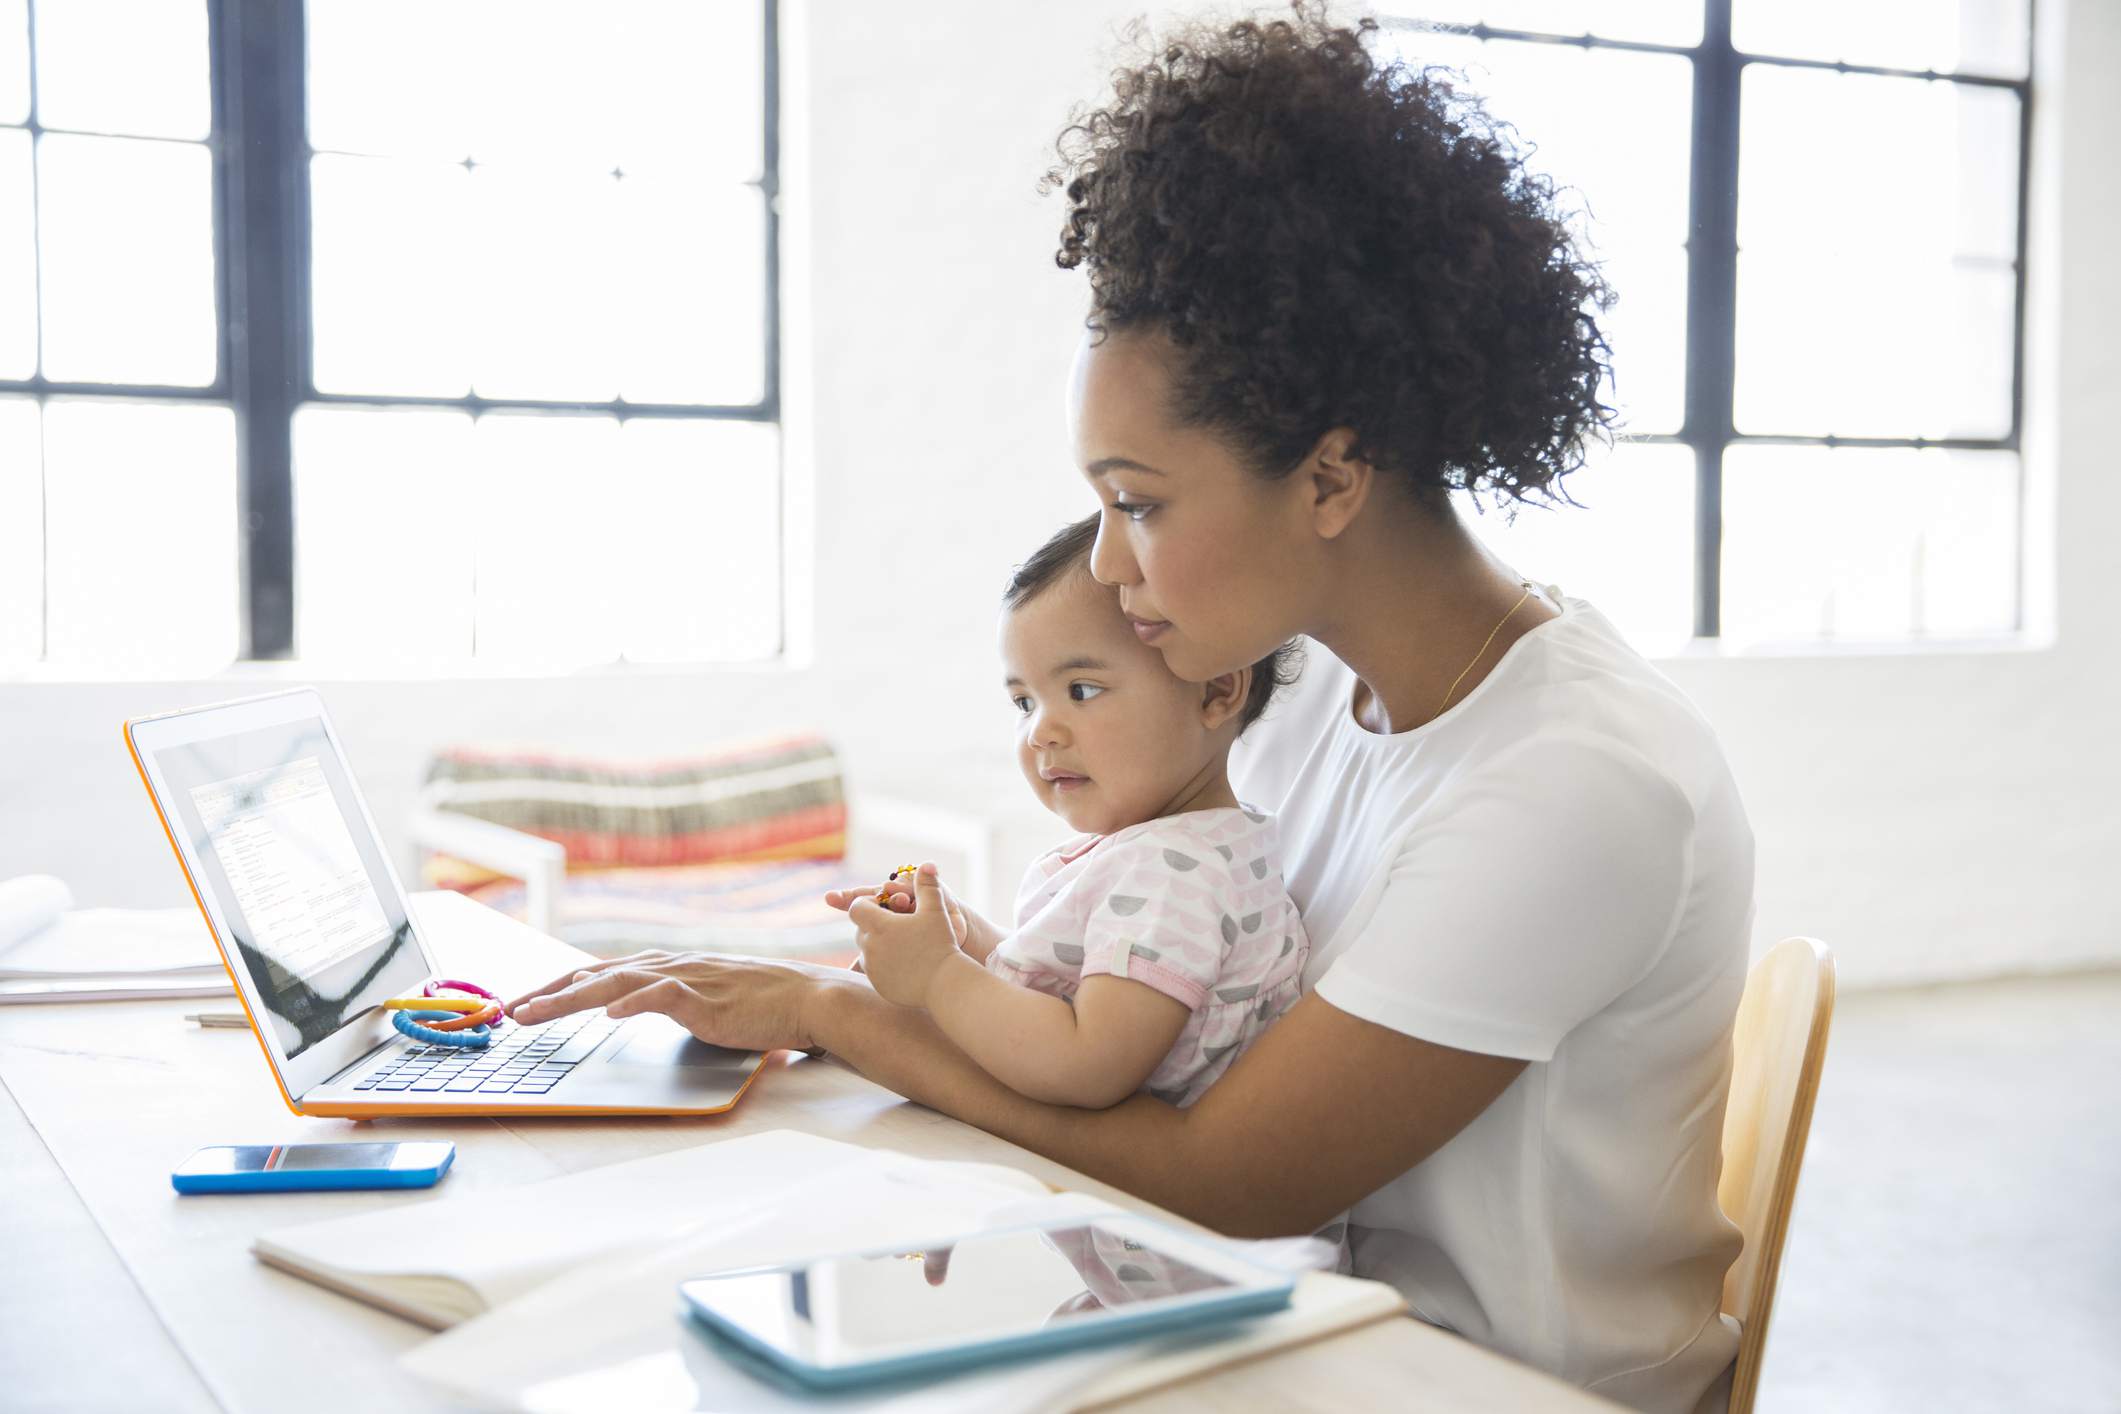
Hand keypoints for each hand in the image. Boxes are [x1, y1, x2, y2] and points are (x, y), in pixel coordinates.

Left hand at [504, 950, 853, 1053]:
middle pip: (597, 974)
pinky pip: (663, 997)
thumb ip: (664, 998)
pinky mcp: (707, 999)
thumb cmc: (760, 1004)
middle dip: (550, 992)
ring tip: (536, 1013)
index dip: (559, 985)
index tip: (525, 1000)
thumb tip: (622, 1003)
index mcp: (667, 968)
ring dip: (571, 998)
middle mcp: (670, 967)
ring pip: (617, 983)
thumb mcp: (702, 998)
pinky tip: (610, 1012)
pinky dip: (634, 1002)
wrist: (807, 998)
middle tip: (511, 1010)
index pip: (600, 972)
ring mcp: (687, 980)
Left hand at [848, 862, 966, 1007]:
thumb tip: (926, 864)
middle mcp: (869, 946)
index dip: (869, 903)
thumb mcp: (935, 910)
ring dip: (878, 944)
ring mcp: (871, 967)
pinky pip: (873, 969)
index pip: (857, 907)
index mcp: (878, 925)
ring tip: (902, 944)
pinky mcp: (877, 984)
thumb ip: (927, 885)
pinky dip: (883, 963)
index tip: (888, 906)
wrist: (944, 984)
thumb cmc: (941, 943)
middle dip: (875, 924)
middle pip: (861, 928)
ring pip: (866, 949)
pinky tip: (903, 962)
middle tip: (898, 925)